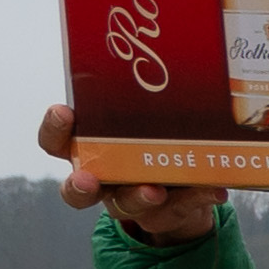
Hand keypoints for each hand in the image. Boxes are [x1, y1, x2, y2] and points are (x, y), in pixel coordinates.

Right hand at [38, 101, 217, 244]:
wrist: (181, 183)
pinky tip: (214, 189)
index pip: (55, 143)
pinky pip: (177, 210)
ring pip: (125, 204)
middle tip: (87, 180)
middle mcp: (101, 178)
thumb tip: (164, 54)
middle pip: (78, 188)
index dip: (54, 130)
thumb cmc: (150, 139)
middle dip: (79, 185)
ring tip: (155, 190)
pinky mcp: (163, 214)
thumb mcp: (141, 119)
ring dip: (139, 196)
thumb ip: (141, 99)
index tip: (63, 111)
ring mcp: (129, 200)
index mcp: (87, 149)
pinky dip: (196, 198)